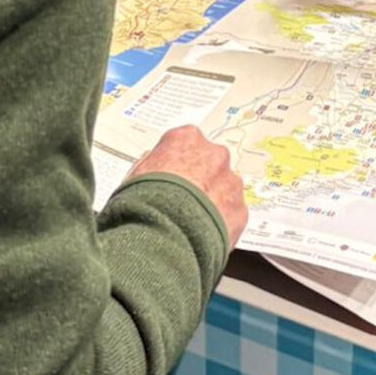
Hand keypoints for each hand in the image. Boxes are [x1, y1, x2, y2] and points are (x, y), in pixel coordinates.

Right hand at [129, 127, 249, 245]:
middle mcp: (214, 154)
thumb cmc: (142, 201)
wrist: (161, 234)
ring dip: (214, 202)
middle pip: (210, 163)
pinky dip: (221, 223)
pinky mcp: (240, 209)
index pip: (186, 143)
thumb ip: (152, 165)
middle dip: (201, 180)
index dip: (178, 163)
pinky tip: (204, 235)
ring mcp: (231, 182)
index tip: (172, 177)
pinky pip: (232, 214)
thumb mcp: (135, 175)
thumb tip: (155, 166)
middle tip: (184, 201)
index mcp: (186, 139)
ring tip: (194, 223)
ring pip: (225, 189)